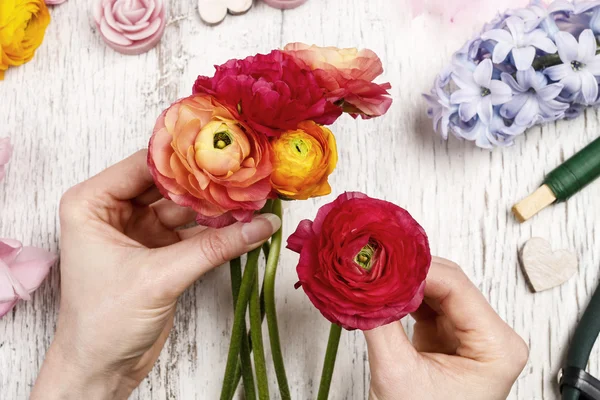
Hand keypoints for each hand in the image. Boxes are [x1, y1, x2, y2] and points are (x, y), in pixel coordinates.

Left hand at [31, 150, 280, 399]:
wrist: (102, 369)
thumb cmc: (103, 323)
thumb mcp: (159, 277)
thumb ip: (213, 248)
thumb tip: (260, 225)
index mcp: (92, 203)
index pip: (143, 166)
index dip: (182, 158)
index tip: (221, 148)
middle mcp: (113, 211)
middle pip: (167, 185)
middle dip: (204, 183)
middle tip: (242, 174)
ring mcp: (138, 231)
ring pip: (184, 208)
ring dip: (215, 208)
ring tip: (250, 199)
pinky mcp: (158, 252)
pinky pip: (192, 232)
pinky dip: (216, 231)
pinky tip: (243, 224)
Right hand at [365, 257, 528, 399]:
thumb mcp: (398, 374)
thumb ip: (381, 323)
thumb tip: (364, 284)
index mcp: (496, 345)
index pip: (456, 286)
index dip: (415, 268)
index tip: (381, 261)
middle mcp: (489, 336)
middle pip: (447, 282)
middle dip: (406, 272)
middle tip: (372, 263)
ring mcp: (469, 335)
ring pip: (433, 289)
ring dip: (401, 283)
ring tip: (373, 276)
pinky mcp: (447, 336)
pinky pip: (424, 303)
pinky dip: (401, 297)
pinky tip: (381, 293)